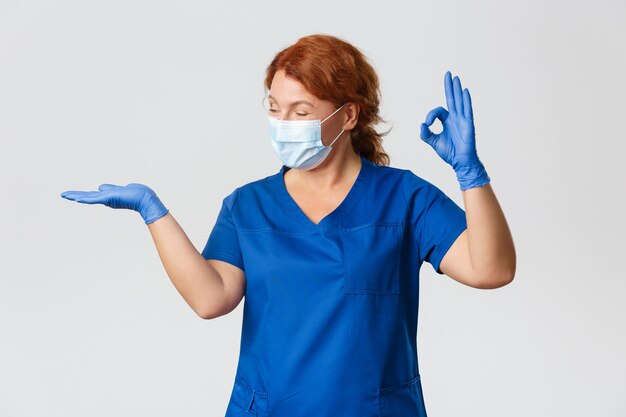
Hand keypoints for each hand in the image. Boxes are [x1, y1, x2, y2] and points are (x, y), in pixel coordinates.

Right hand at [60, 183, 168, 224]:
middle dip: (75, 195)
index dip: (80, 194)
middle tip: (62, 194)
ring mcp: (107, 199)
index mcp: (106, 196)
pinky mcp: (110, 198)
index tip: (70, 194)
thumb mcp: (117, 189)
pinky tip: (78, 198)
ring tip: (66, 195)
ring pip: (89, 197)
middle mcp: (105, 198)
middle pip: (87, 196)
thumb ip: (108, 188)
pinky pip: (96, 198)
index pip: (91, 195)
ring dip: (77, 196)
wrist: (143, 198)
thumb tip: (99, 187)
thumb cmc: (134, 194)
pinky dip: (86, 198)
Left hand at [420, 70, 489, 189]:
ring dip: (457, 90)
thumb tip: (421, 125)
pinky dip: (466, 101)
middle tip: (448, 74)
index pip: (438, 111)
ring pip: (459, 101)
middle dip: (449, 87)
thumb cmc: (449, 152)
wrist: (459, 161)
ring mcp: (462, 120)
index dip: (431, 115)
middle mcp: (455, 118)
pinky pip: (467, 110)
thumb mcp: (433, 142)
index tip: (427, 124)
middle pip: (452, 99)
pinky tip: (464, 91)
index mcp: (447, 121)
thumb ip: (426, 134)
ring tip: (455, 78)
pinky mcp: (468, 124)